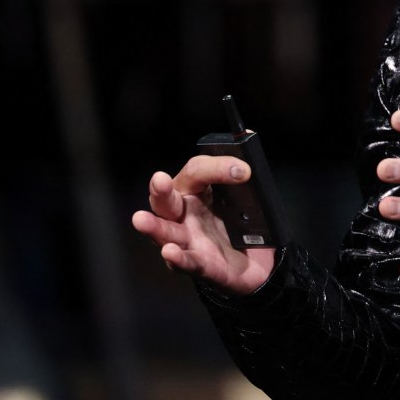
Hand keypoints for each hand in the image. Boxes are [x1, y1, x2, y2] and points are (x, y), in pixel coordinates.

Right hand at [131, 155, 275, 293]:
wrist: (258, 262)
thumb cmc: (242, 224)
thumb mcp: (247, 195)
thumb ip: (242, 169)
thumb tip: (248, 135)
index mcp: (196, 191)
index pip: (196, 171)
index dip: (217, 166)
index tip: (243, 170)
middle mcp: (185, 214)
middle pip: (166, 200)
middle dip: (161, 190)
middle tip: (160, 179)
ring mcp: (189, 241)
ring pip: (166, 232)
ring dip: (154, 227)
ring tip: (141, 220)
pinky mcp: (201, 265)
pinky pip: (186, 262)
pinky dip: (178, 258)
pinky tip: (169, 253)